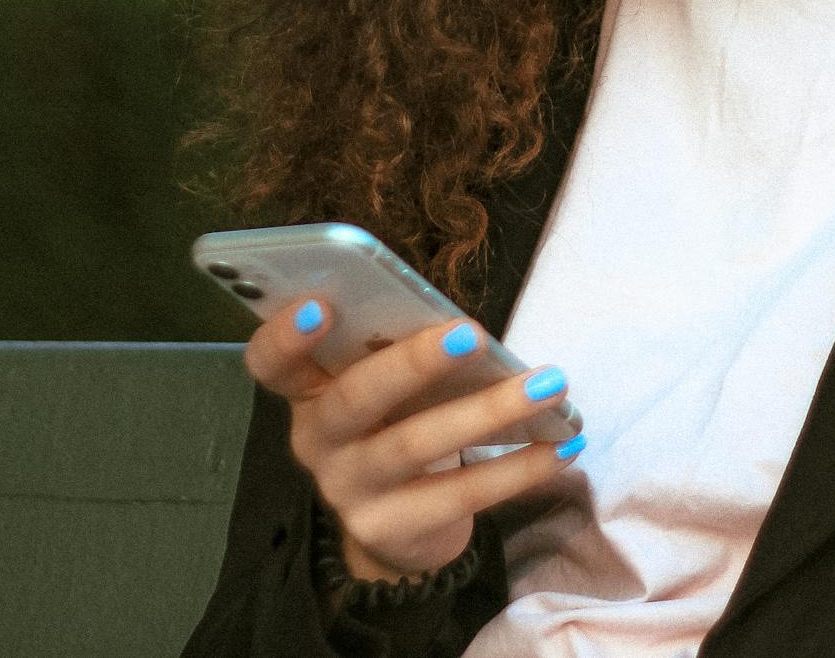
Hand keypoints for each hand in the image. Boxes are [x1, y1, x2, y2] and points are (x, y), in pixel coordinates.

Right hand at [243, 299, 585, 583]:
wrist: (400, 528)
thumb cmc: (398, 424)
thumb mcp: (387, 389)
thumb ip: (396, 354)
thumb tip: (458, 327)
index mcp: (308, 390)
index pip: (271, 363)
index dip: (286, 336)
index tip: (321, 305)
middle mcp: (317, 441)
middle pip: (355, 398)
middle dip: (413, 362)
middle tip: (472, 333)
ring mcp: (349, 489)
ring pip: (416, 444)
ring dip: (490, 410)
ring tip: (549, 384)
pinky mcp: (390, 529)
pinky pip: (460, 494)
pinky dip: (519, 467)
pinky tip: (563, 444)